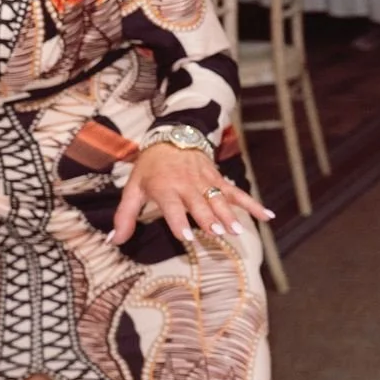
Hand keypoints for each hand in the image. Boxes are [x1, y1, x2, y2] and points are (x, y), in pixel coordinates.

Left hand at [109, 142, 270, 244]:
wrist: (171, 138)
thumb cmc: (150, 168)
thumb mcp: (133, 189)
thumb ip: (124, 216)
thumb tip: (113, 241)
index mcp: (165, 187)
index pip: (172, 206)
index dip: (179, 221)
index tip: (187, 236)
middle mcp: (187, 184)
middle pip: (200, 204)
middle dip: (209, 219)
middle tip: (217, 234)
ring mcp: (206, 181)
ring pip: (219, 199)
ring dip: (229, 215)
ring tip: (237, 230)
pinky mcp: (219, 180)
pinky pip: (238, 193)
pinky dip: (253, 204)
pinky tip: (267, 216)